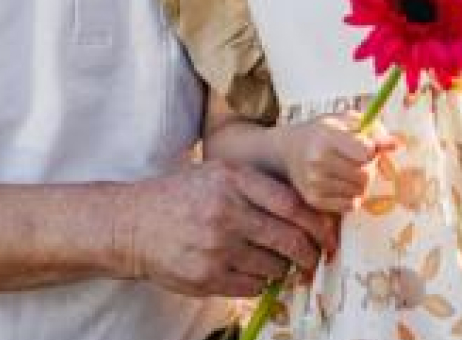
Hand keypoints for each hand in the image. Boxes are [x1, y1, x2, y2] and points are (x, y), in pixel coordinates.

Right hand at [112, 160, 335, 297]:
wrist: (132, 224)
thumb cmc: (182, 195)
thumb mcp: (219, 173)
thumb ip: (259, 186)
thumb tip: (307, 210)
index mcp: (233, 181)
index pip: (291, 205)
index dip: (317, 223)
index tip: (329, 234)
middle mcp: (226, 213)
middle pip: (288, 239)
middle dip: (310, 253)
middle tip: (317, 257)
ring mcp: (215, 248)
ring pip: (273, 266)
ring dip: (285, 268)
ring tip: (284, 264)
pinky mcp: (205, 278)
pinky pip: (252, 286)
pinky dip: (263, 283)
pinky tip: (259, 274)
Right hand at [277, 114, 390, 213]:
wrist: (290, 149)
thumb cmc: (326, 131)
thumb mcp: (347, 121)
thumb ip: (374, 131)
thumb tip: (396, 145)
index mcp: (328, 135)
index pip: (366, 152)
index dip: (372, 151)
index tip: (367, 147)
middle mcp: (318, 160)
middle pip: (366, 175)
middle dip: (369, 168)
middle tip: (359, 160)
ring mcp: (315, 182)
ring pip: (360, 191)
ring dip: (361, 183)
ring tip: (349, 170)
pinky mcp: (314, 200)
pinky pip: (350, 205)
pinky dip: (352, 196)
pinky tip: (341, 183)